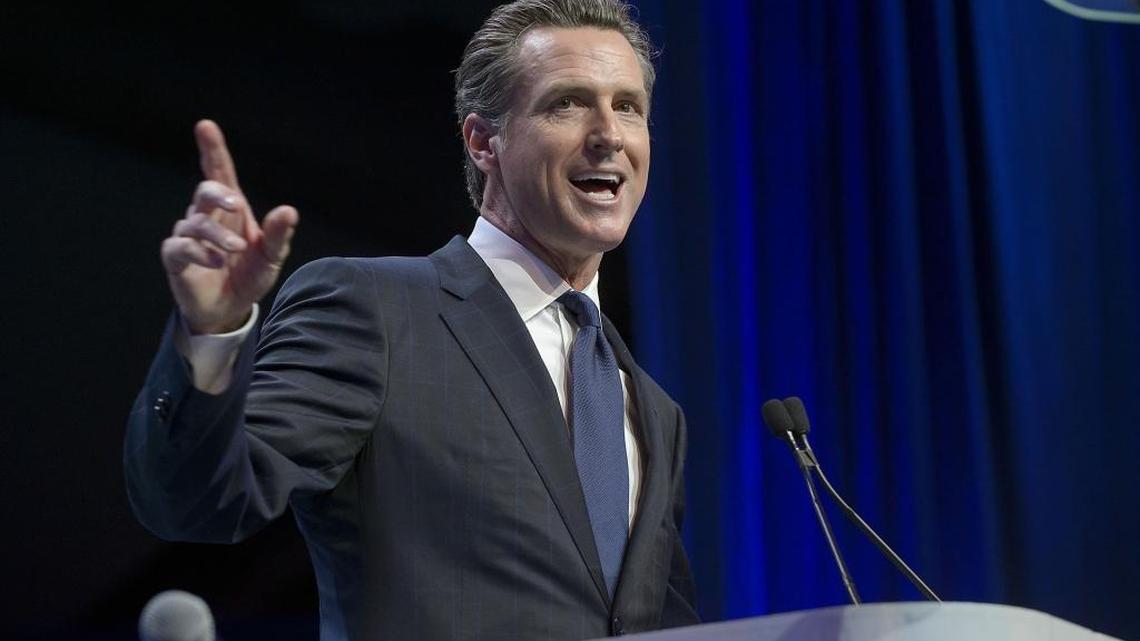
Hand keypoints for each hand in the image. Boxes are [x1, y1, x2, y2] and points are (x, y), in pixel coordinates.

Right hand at [161, 120, 299, 333]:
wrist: (230, 309)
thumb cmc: (249, 275)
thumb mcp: (271, 257)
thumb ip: (278, 235)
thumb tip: (289, 210)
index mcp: (230, 209)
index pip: (219, 172)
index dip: (213, 149)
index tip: (206, 126)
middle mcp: (207, 216)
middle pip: (204, 191)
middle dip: (218, 193)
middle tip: (236, 204)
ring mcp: (188, 236)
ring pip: (195, 222)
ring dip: (217, 234)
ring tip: (235, 248)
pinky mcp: (176, 258)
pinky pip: (181, 247)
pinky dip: (199, 252)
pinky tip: (216, 262)